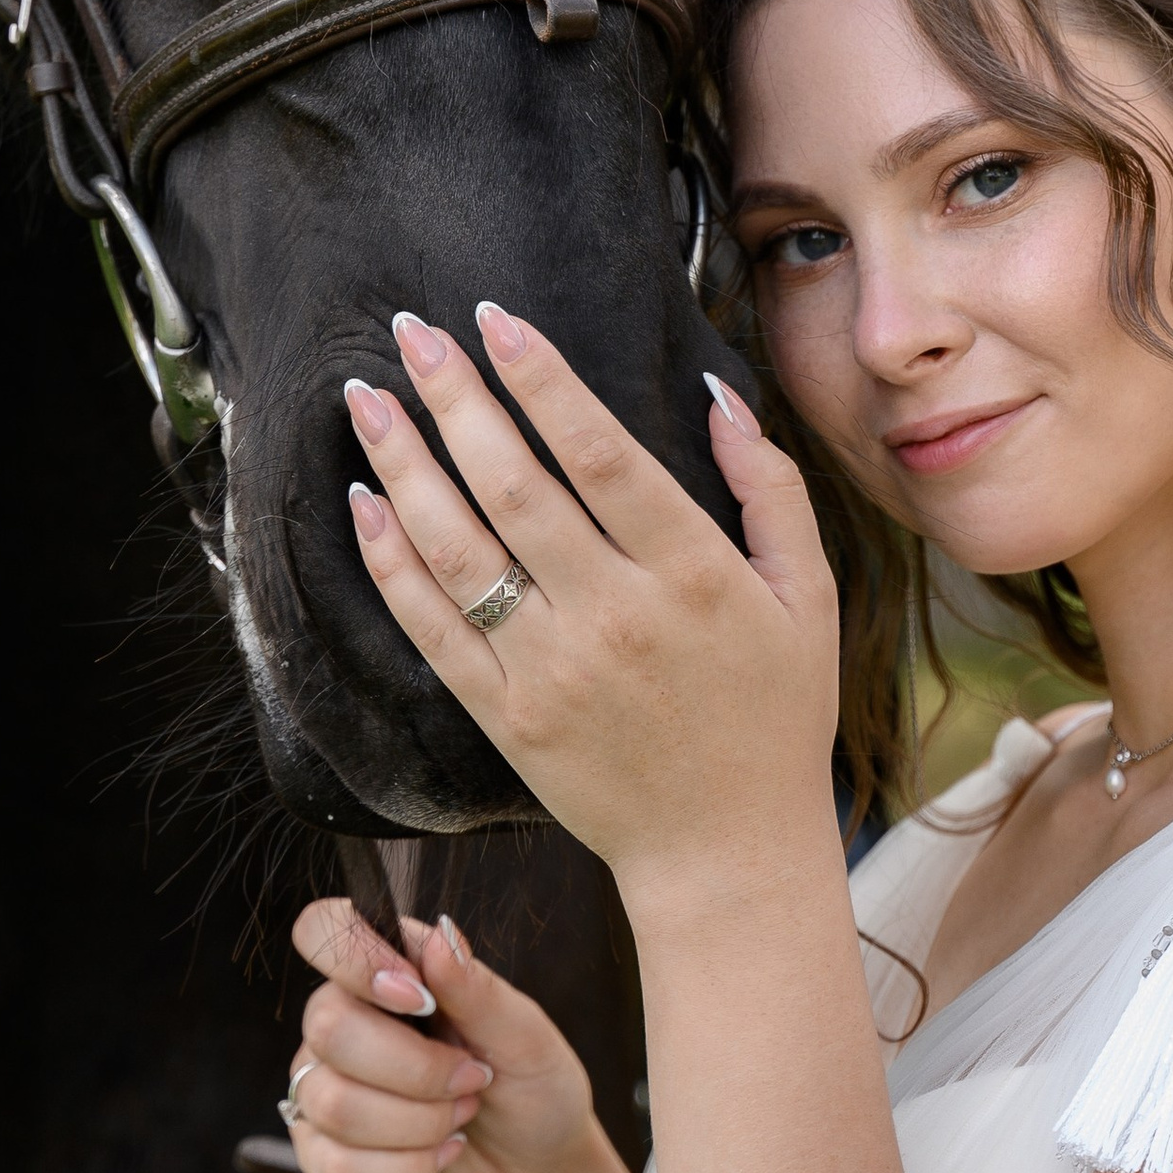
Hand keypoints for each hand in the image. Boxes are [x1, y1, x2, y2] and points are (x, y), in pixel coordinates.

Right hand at [284, 902, 601, 1172]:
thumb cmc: (532, 1094)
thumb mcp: (526, 1038)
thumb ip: (477, 989)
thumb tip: (438, 935)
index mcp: (389, 972)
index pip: (322, 930)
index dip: (355, 960)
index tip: (419, 999)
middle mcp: (345, 1021)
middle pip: (329, 1028)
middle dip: (417, 1070)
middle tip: (472, 1081)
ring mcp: (324, 1088)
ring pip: (334, 1103)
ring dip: (419, 1123)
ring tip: (461, 1119)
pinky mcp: (323, 1155)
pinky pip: (335, 1165)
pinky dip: (405, 1168)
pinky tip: (441, 1157)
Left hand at [340, 307, 840, 892]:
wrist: (728, 853)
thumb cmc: (775, 715)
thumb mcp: (807, 595)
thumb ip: (769, 487)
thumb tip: (714, 390)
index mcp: (693, 576)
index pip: (602, 454)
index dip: (542, 380)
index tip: (493, 319)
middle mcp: (616, 618)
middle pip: (514, 488)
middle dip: (455, 399)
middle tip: (409, 332)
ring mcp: (553, 672)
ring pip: (459, 552)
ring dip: (404, 467)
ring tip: (364, 400)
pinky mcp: (509, 720)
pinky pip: (433, 631)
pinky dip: (392, 565)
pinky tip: (366, 504)